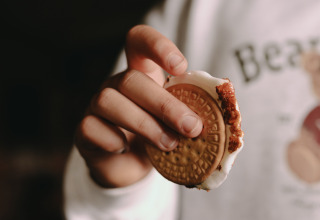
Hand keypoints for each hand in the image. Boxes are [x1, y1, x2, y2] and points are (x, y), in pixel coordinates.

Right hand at [75, 25, 202, 187]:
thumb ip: (191, 113)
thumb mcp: (176, 122)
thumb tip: (215, 118)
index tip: (181, 67)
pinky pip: (90, 128)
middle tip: (191, 128)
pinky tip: (127, 148)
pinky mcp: (85, 131)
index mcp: (140, 73)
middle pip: (130, 79)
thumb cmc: (157, 136)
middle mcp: (116, 85)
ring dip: (144, 125)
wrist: (129, 165)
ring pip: (108, 101)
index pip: (139, 41)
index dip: (158, 46)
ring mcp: (96, 106)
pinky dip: (112, 140)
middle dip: (165, 105)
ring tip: (169, 144)